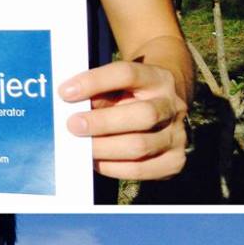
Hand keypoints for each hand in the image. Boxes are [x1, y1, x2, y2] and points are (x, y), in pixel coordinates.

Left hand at [61, 63, 188, 181]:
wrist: (163, 112)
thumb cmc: (128, 99)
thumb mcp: (117, 88)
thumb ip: (97, 94)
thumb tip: (67, 109)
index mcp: (158, 79)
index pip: (128, 74)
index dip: (95, 82)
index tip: (65, 92)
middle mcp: (173, 106)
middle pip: (143, 115)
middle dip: (103, 123)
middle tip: (73, 126)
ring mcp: (177, 135)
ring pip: (139, 146)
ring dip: (103, 149)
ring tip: (80, 148)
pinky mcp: (174, 161)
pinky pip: (139, 169)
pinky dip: (111, 167)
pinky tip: (95, 161)